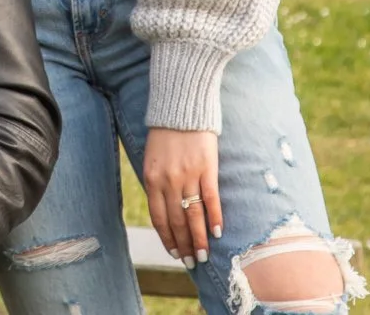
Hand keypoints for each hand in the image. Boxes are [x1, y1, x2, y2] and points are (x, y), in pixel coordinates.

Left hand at [144, 127, 220, 268]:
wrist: (181, 107)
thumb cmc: (165, 133)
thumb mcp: (152, 159)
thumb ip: (158, 183)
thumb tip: (166, 209)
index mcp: (152, 179)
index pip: (159, 218)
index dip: (168, 238)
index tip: (175, 253)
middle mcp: (169, 181)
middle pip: (177, 221)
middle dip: (184, 244)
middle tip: (192, 262)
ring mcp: (188, 175)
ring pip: (193, 214)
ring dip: (199, 238)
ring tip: (204, 255)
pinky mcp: (207, 167)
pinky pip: (211, 198)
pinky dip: (214, 217)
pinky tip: (217, 232)